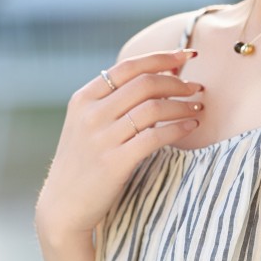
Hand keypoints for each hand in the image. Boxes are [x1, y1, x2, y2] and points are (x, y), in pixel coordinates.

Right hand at [35, 49, 202, 243]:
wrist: (63, 206)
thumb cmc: (84, 162)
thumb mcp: (87, 124)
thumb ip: (114, 100)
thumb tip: (161, 74)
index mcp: (84, 99)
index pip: (129, 66)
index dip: (162, 57)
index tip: (187, 54)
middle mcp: (91, 114)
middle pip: (145, 83)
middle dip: (177, 82)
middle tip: (196, 87)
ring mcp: (101, 138)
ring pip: (153, 108)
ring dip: (182, 105)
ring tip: (198, 108)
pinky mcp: (114, 163)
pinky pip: (155, 137)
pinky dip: (178, 128)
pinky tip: (190, 127)